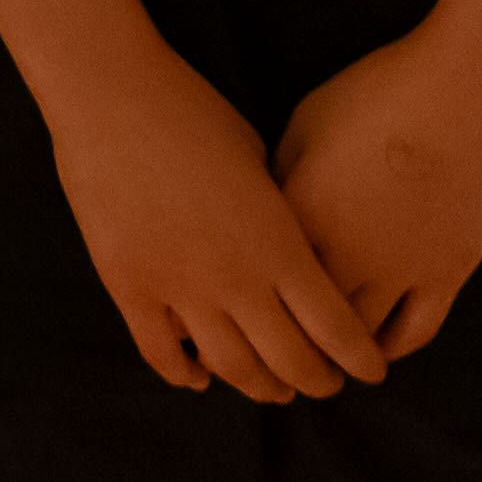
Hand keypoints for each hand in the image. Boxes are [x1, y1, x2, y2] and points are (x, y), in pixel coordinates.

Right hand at [46, 45, 384, 400]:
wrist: (111, 94)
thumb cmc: (194, 113)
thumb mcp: (261, 164)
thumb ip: (281, 220)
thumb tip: (291, 256)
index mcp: (279, 245)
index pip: (337, 330)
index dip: (359, 360)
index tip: (370, 371)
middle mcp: (235, 278)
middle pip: (290, 362)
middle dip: (315, 383)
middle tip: (324, 384)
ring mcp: (178, 287)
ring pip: (230, 368)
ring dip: (258, 386)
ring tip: (270, 388)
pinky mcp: (129, 285)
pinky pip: (160, 353)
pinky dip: (183, 374)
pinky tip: (197, 377)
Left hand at [271, 21, 481, 362]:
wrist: (468, 92)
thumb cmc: (379, 92)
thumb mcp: (306, 124)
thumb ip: (281, 176)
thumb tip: (267, 214)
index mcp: (299, 212)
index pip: (256, 278)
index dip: (237, 302)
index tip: (218, 320)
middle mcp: (346, 252)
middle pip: (300, 325)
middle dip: (278, 349)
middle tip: (262, 361)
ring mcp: (401, 269)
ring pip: (357, 342)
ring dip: (333, 360)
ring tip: (314, 366)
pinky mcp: (448, 273)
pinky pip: (414, 332)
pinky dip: (387, 350)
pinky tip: (371, 354)